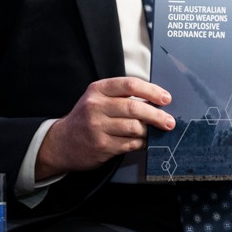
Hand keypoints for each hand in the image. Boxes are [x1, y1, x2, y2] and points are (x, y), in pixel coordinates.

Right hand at [35, 77, 174, 179]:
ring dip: (149, 131)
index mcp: (98, 90)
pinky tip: (143, 141)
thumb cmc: (86, 118)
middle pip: (135, 108)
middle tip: (169, 122)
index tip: (166, 98)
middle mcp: (96, 106)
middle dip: (157, 115)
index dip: (152, 91)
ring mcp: (97, 127)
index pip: (130, 85)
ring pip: (134, 128)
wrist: (61, 143)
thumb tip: (155, 101)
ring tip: (154, 132)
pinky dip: (141, 143)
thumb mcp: (97, 99)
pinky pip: (130, 144)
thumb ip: (121, 96)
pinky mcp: (102, 146)